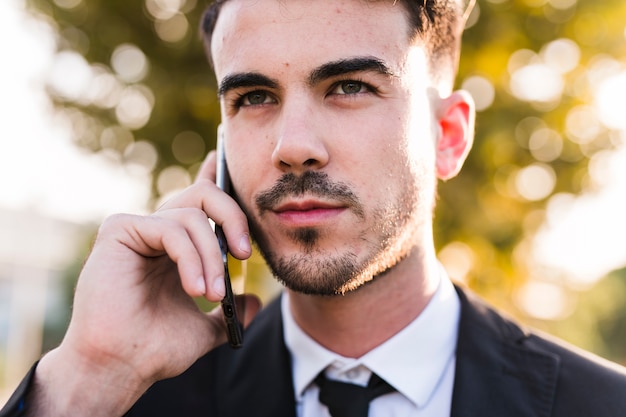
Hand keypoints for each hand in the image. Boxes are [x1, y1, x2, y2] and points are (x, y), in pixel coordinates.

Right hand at [30, 152, 260, 415]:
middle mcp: (156, 230)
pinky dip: (191, 257)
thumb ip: (229, 311)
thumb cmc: (155, 348)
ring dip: (212, 256)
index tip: (221, 157)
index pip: (198, 202)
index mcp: (174, 246)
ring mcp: (137, 227)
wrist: (121, 367)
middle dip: (233, 219)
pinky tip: (195, 288)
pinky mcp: (119, 229)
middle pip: (204, 196)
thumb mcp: (205, 328)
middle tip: (246, 255)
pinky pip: (171, 228)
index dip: (212, 176)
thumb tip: (254, 302)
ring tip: (212, 293)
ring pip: (191, 216)